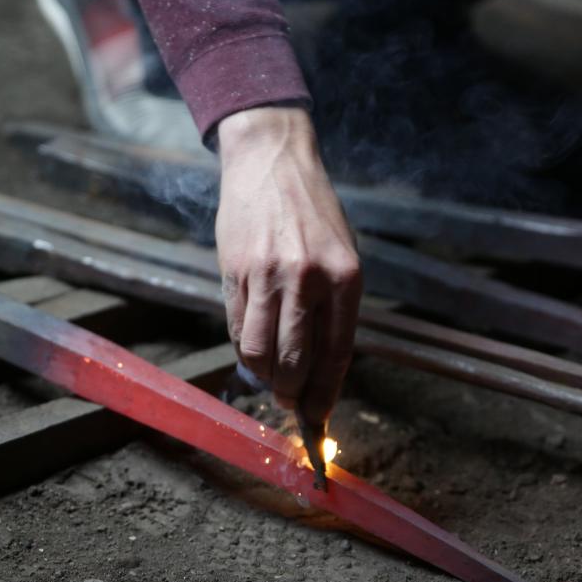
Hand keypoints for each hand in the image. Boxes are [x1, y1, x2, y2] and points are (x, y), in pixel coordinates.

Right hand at [216, 106, 361, 423]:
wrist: (271, 162)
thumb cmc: (311, 212)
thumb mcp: (341, 254)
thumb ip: (333, 308)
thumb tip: (320, 367)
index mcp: (345, 278)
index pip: (336, 354)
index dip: (325, 394)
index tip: (318, 419)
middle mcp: (308, 279)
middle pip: (295, 361)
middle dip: (292, 393)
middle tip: (290, 403)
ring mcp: (268, 275)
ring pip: (260, 352)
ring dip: (264, 377)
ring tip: (269, 379)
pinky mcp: (235, 270)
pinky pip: (237, 326)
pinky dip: (243, 348)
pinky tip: (251, 350)